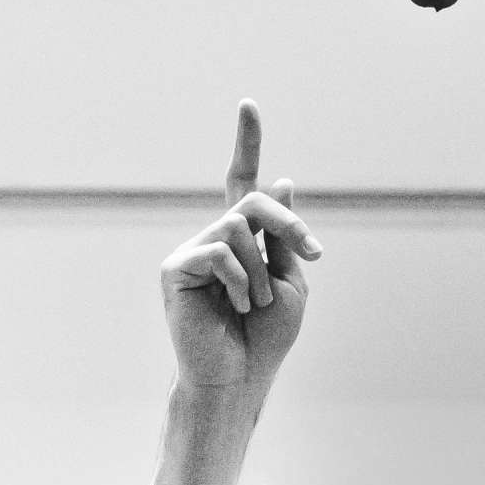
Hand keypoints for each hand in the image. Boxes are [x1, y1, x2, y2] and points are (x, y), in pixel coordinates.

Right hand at [161, 100, 319, 402]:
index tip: (248, 105)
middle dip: (288, 225)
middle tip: (310, 255)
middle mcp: (215, 239)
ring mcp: (192, 252)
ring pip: (238, 226)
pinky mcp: (174, 268)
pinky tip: (232, 307)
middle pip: (253, 201)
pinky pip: (219, 250)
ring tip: (253, 305)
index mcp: (244, 240)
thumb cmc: (265, 340)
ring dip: (261, 270)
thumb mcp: (289, 283)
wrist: (238, 380)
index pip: (243, 182)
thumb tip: (280, 179)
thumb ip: (283, 236)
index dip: (246, 143)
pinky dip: (237, 280)